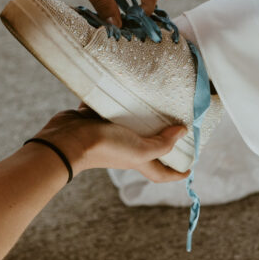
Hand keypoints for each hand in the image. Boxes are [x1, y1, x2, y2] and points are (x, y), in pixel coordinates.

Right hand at [29, 106, 189, 183]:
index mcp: (138, 159)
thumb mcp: (140, 149)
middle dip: (162, 139)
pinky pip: (110, 107)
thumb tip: (182, 132)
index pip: (161, 173)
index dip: (176, 174)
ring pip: (130, 124)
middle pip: (148, 147)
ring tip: (155, 98)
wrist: (69, 139)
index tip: (189, 168)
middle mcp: (126, 148)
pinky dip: (118, 99)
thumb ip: (162, 143)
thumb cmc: (106, 147)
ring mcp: (110, 132)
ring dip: (141, 115)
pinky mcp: (96, 118)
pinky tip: (127, 85)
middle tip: (176, 123)